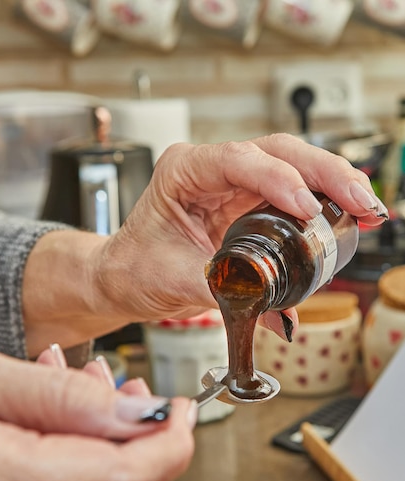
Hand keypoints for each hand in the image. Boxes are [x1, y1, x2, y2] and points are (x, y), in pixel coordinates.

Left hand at [22, 134, 386, 353]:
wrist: (125, 276)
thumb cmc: (134, 267)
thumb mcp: (173, 279)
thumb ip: (226, 294)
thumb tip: (281, 316)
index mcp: (182, 171)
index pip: (237, 161)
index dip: (278, 181)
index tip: (306, 209)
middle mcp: (210, 168)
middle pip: (278, 153)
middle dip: (325, 175)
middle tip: (361, 203)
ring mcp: (232, 183)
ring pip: (293, 166)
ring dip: (333, 184)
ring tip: (366, 209)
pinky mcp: (247, 203)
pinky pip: (291, 193)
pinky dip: (323, 203)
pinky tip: (348, 214)